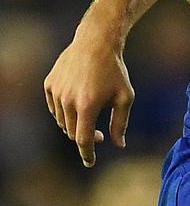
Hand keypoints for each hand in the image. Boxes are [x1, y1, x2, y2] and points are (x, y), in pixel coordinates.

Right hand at [44, 23, 134, 166]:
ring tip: (90, 114)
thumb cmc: (114, 71)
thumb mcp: (124, 97)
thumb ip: (120, 123)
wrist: (96, 43)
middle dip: (85, 137)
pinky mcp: (49, 84)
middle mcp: (68, 100)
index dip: (87, 154)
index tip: (90, 162)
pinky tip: (76, 104)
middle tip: (100, 134)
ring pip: (62, 121)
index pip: (83, 139)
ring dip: (75, 124)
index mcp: (87, 105)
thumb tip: (119, 145)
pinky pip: (54, 107)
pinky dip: (64, 112)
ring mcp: (56, 91)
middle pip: (72, 132)